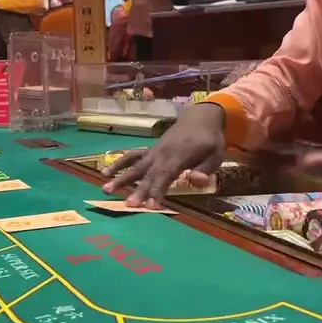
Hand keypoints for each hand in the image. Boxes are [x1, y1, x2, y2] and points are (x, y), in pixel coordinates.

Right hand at [101, 103, 225, 207]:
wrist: (200, 117)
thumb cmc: (210, 139)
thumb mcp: (216, 154)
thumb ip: (205, 169)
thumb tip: (196, 181)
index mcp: (180, 155)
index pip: (166, 175)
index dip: (158, 189)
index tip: (151, 205)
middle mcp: (163, 154)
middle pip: (148, 174)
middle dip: (138, 190)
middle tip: (128, 205)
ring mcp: (154, 152)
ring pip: (136, 166)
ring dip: (121, 178)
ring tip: (106, 189)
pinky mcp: (150, 151)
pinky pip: (132, 157)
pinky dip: (119, 163)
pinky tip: (105, 173)